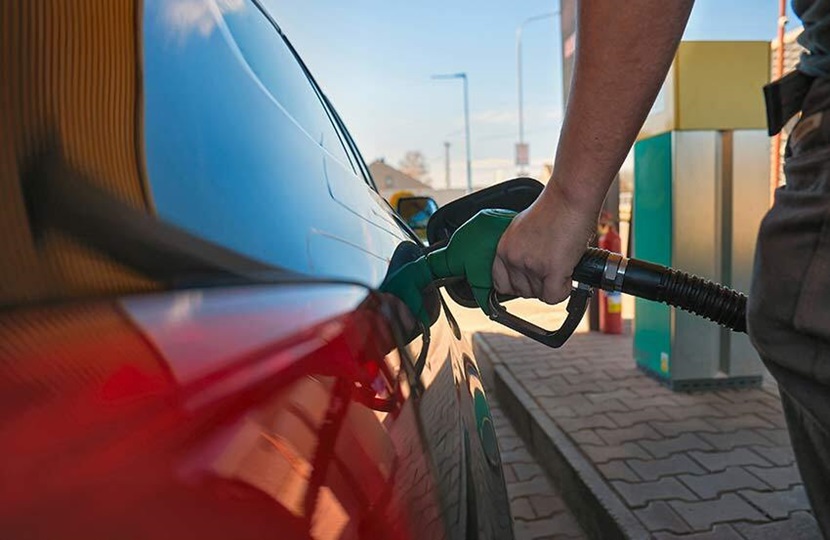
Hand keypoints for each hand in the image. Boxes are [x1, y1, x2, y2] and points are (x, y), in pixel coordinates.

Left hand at [492, 182, 597, 303]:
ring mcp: (530, 265)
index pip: (500, 284)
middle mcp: (513, 258)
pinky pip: (553, 296)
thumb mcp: (522, 230)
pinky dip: (564, 289)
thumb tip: (524, 269)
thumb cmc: (553, 209)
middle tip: (552, 268)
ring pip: (539, 295)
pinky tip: (568, 273)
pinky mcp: (550, 270)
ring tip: (561, 263)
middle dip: (539, 285)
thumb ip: (518, 250)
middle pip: (522, 292)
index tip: (530, 281)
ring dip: (553, 285)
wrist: (569, 198)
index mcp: (503, 248)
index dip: (517, 286)